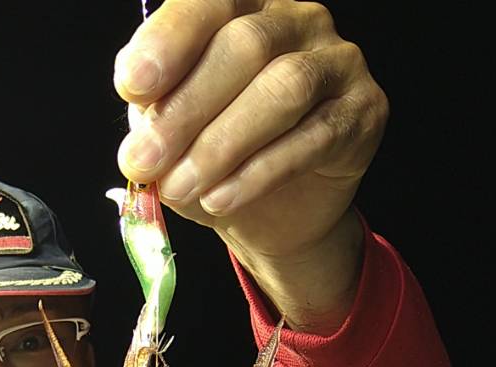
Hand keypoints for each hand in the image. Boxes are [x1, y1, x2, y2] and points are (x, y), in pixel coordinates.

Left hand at [114, 0, 387, 327]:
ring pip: (283, 87)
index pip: (208, 3)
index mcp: (243, 8)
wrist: (275, 216)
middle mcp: (296, 20)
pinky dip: (259, 173)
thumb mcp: (175, 137)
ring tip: (179, 188)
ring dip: (221, 145)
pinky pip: (314, 137)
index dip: (169, 41)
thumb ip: (157, 118)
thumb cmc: (220, 161)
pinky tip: (220, 199)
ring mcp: (337, 61)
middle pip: (246, 44)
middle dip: (186, 108)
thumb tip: (142, 127)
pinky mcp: (363, 111)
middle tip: (143, 160)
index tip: (132, 86)